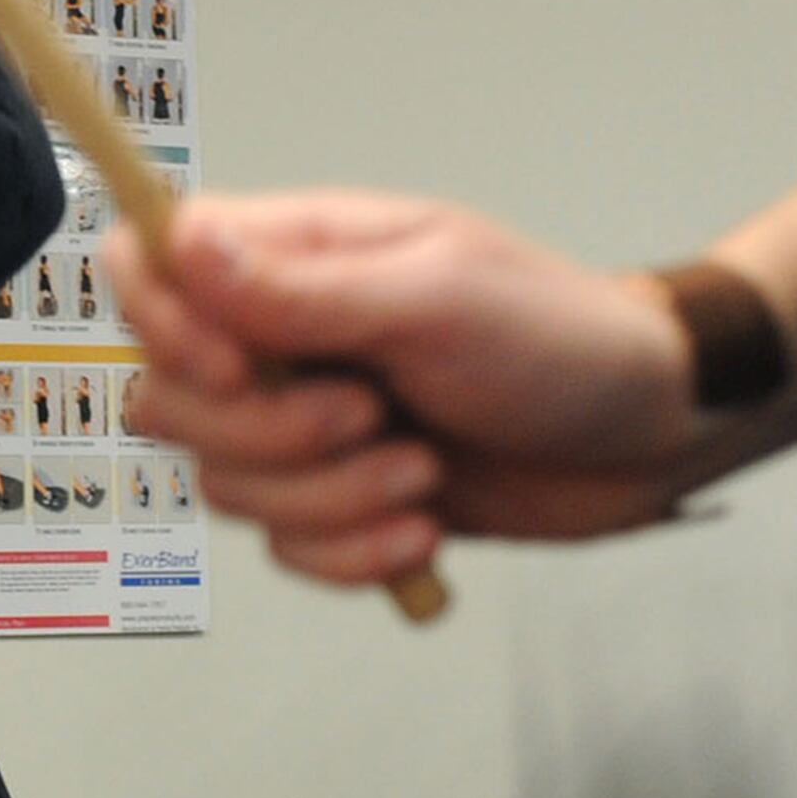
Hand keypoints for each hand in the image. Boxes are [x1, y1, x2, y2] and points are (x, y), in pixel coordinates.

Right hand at [102, 192, 703, 584]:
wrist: (649, 433)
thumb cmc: (560, 339)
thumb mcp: (437, 296)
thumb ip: (302, 286)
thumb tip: (186, 244)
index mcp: (296, 254)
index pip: (148, 264)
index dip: (165, 326)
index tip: (242, 367)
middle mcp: (282, 337)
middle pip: (168, 400)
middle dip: (272, 436)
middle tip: (374, 416)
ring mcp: (304, 422)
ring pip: (226, 485)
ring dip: (328, 500)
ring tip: (421, 470)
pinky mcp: (338, 498)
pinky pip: (283, 548)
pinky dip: (350, 553)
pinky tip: (422, 527)